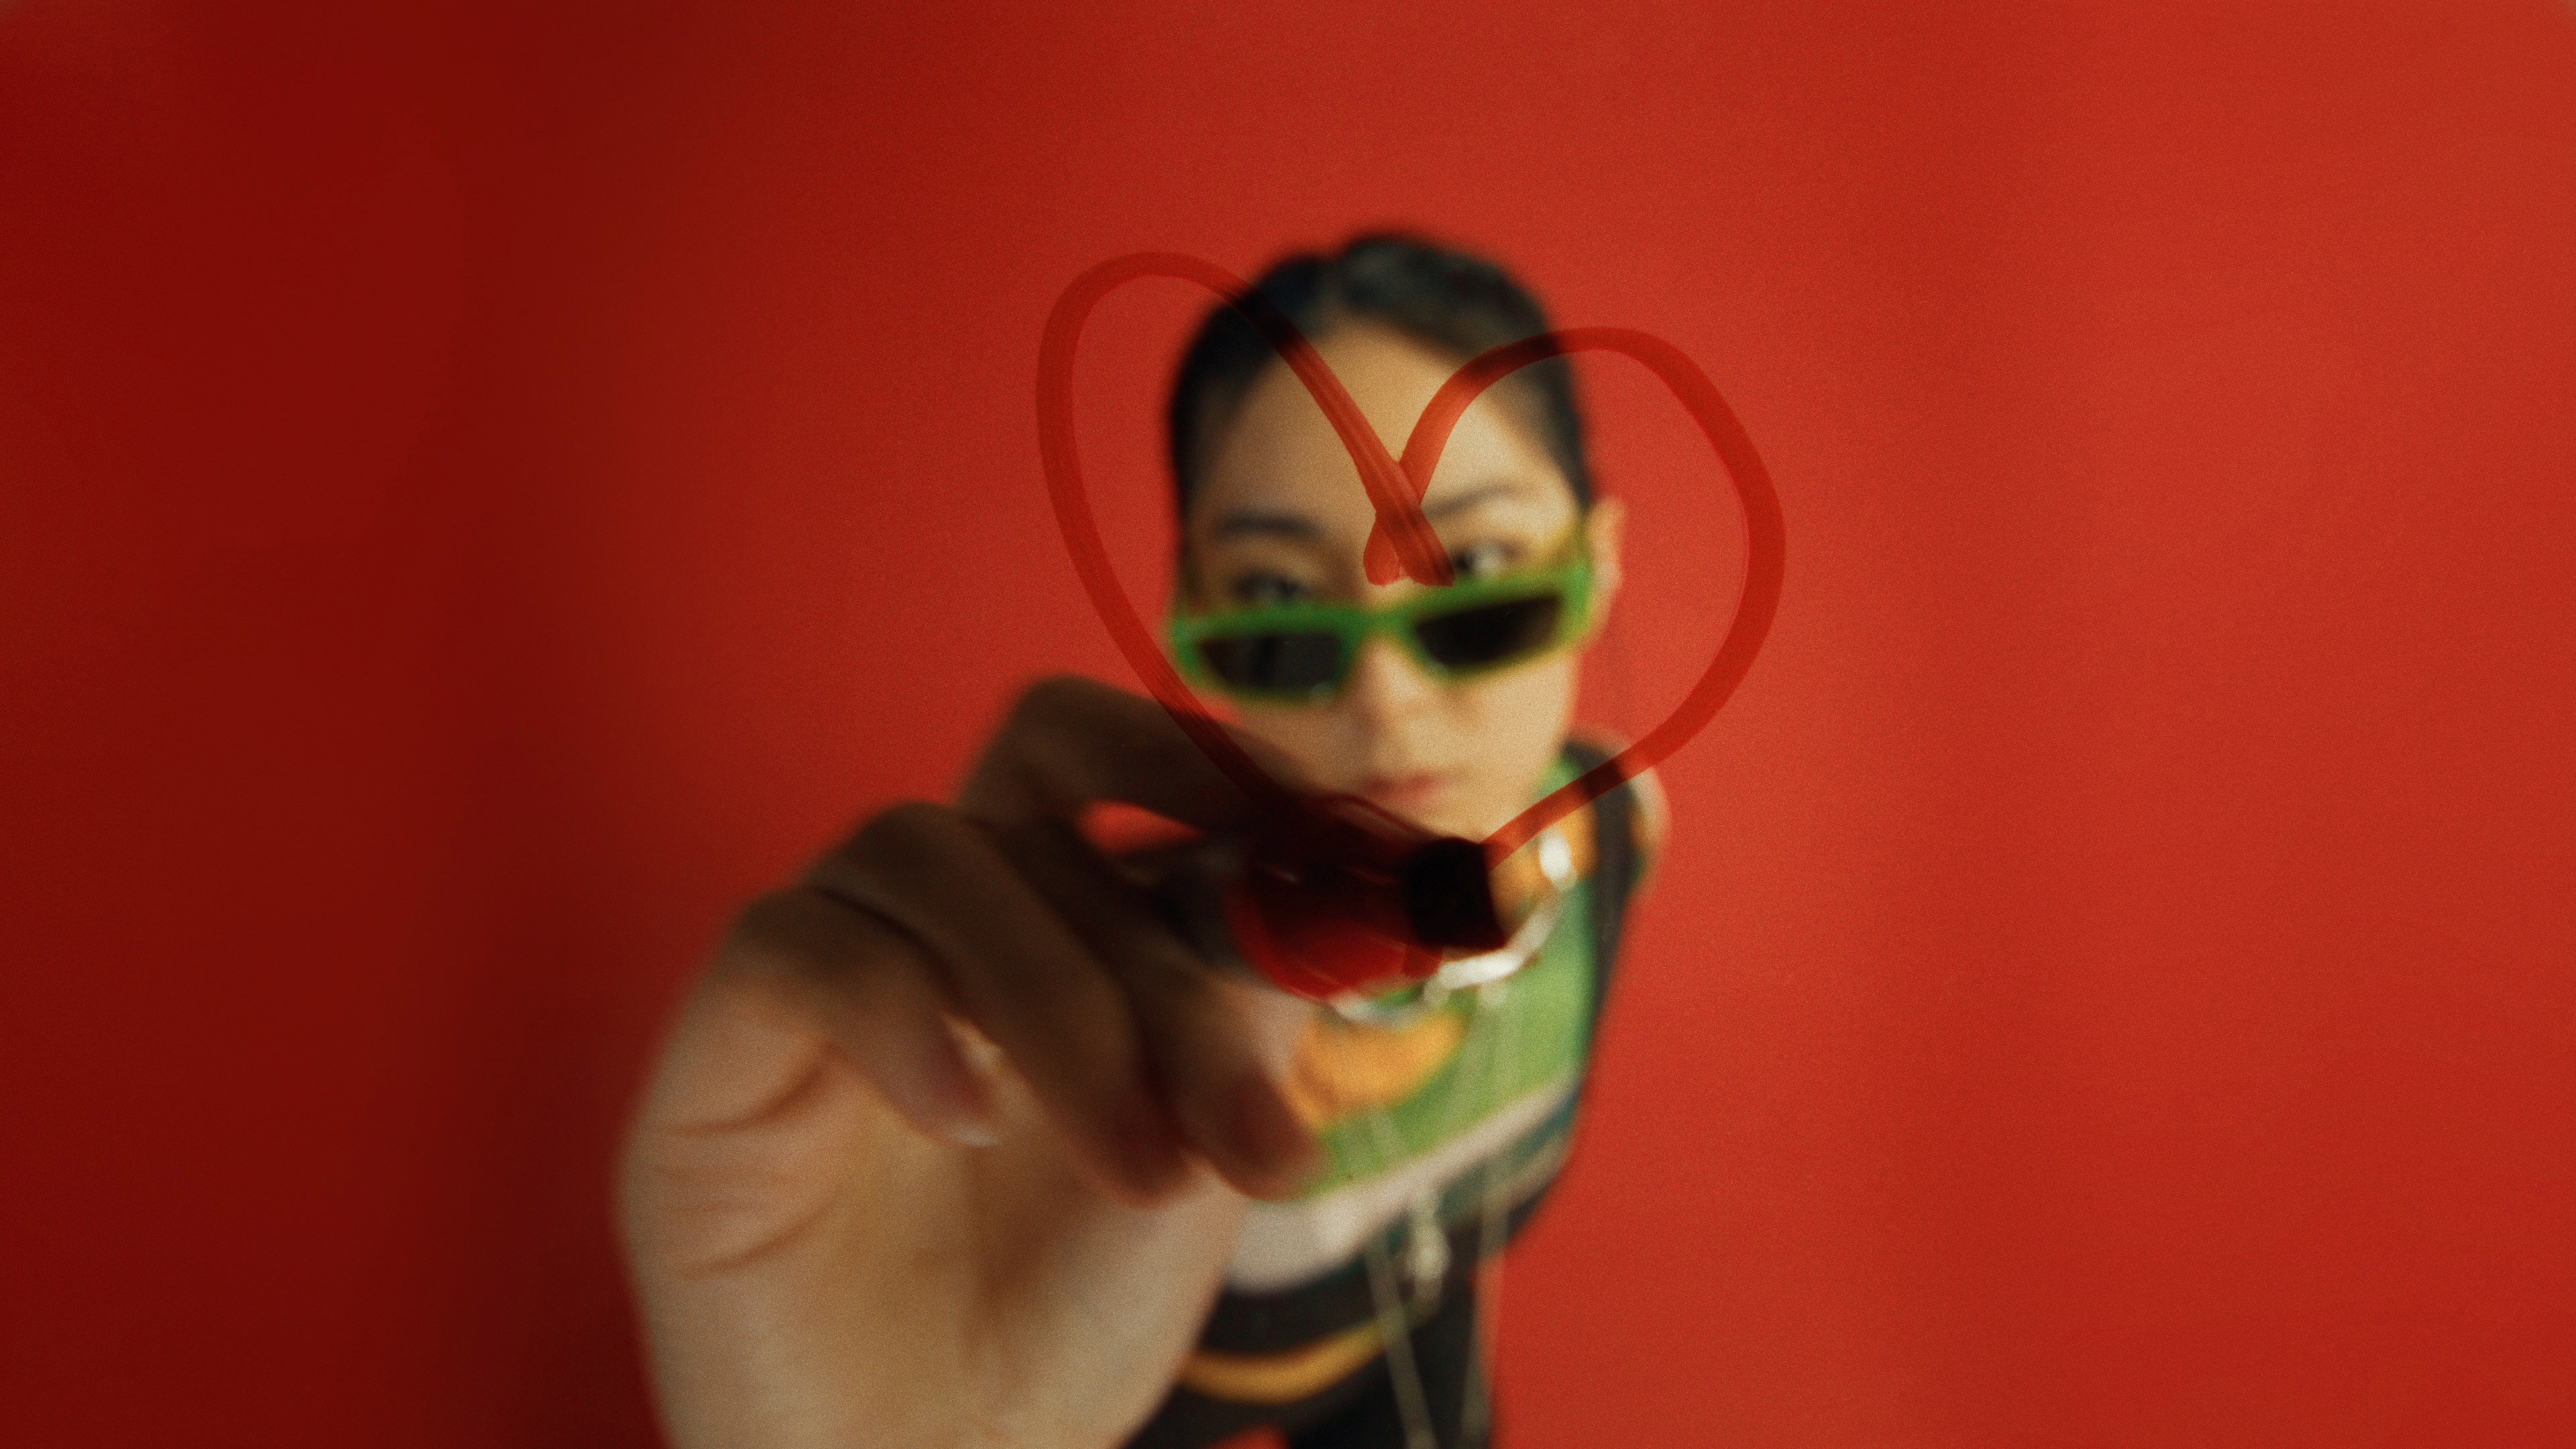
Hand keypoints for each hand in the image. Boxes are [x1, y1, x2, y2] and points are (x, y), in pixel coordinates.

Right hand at [617, 676, 1324, 1448]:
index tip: (1315, 833)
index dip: (1187, 753)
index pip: (1084, 750)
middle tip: (1245, 1135)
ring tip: (1131, 1166)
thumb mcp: (1198, 1148)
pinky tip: (966, 1121)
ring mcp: (818, 969)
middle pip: (1029, 814)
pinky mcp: (720, 1048)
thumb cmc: (1061, 1317)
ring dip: (1054, 1002)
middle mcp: (924, 920)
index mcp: (1038, 917)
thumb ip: (1244, 1011)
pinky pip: (793, 944)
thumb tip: (1344, 891)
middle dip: (1161, 967)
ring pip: (919, 852)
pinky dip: (900, 1010)